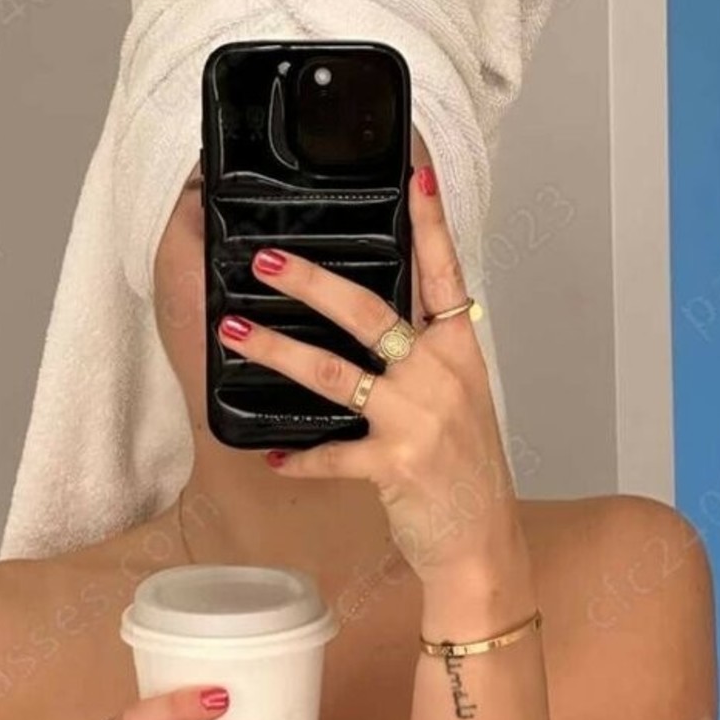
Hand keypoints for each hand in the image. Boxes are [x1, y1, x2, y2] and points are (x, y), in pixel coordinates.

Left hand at [216, 163, 524, 585]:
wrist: (483, 544)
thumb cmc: (466, 473)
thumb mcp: (459, 403)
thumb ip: (424, 360)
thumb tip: (375, 327)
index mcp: (459, 354)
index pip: (446, 275)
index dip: (431, 225)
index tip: (416, 176)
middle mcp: (440, 377)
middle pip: (370, 312)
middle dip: (312, 283)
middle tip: (267, 261)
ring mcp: (417, 420)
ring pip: (335, 374)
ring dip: (278, 350)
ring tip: (235, 332)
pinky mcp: (395, 465)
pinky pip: (331, 455)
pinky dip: (299, 458)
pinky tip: (272, 455)